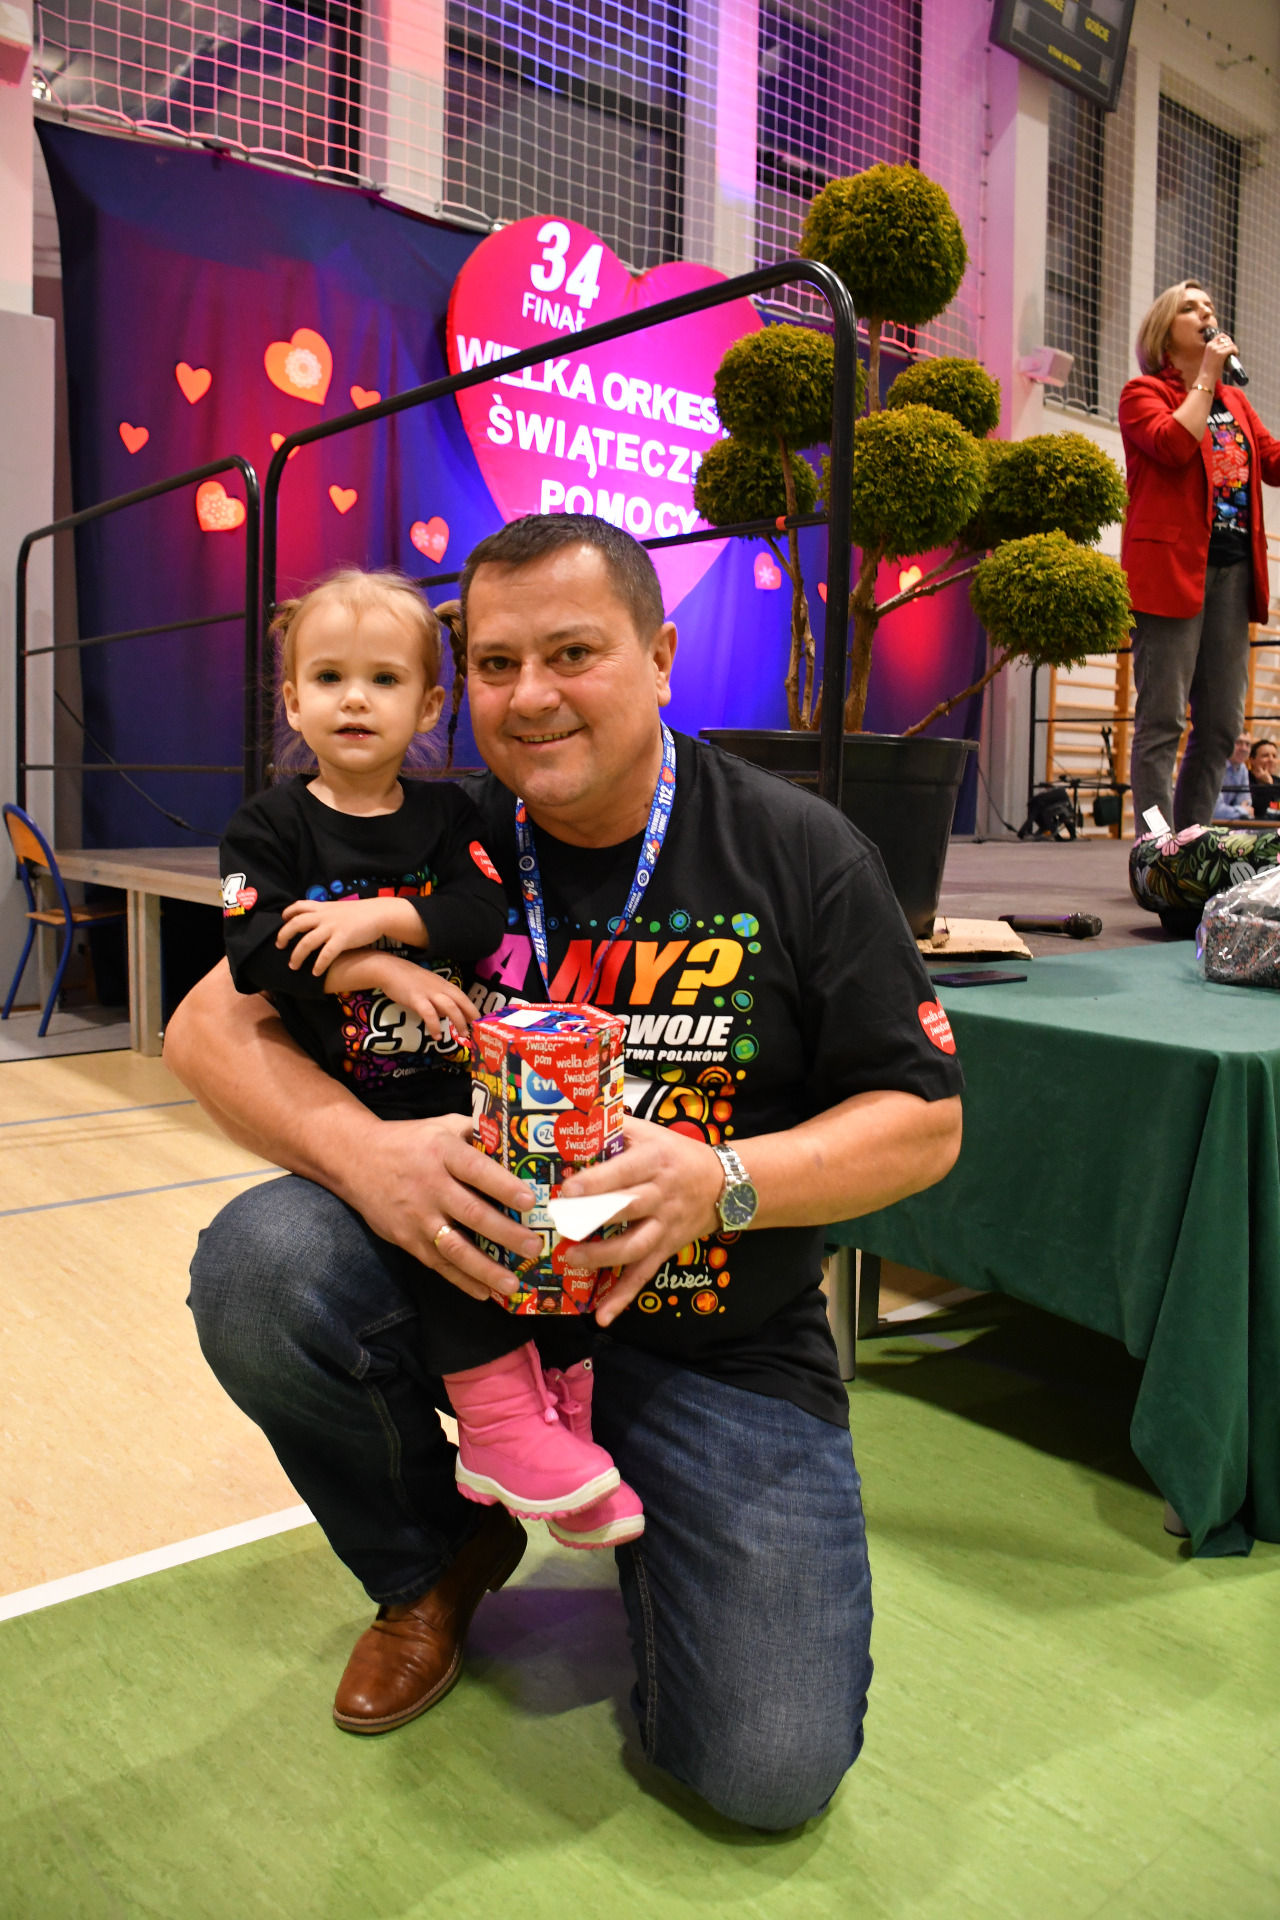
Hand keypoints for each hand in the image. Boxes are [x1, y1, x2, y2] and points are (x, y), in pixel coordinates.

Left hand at [277, 895, 424, 971]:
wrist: (380, 913)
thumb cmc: (362, 912)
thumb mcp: (340, 908)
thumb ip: (327, 913)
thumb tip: (318, 921)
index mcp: (323, 907)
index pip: (299, 906)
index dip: (288, 913)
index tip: (283, 920)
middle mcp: (324, 916)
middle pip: (296, 924)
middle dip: (284, 936)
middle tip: (279, 946)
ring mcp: (332, 927)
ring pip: (307, 942)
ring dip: (297, 955)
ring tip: (293, 966)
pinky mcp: (342, 938)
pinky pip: (326, 954)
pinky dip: (319, 964)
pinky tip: (315, 973)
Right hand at [324, 949, 480, 1037]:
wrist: (389, 970)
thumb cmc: (410, 980)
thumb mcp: (430, 988)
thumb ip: (440, 1001)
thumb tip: (448, 1016)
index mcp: (445, 985)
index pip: (464, 998)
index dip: (473, 1011)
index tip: (479, 1024)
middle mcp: (441, 988)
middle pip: (462, 1002)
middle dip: (470, 1018)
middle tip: (475, 1033)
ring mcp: (429, 992)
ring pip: (450, 1007)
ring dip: (458, 1022)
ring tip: (461, 1035)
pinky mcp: (416, 998)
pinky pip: (429, 1013)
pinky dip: (434, 1025)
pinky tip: (436, 1036)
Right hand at [353, 1112, 540, 1302]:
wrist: (356, 1160)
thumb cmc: (410, 1142)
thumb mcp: (441, 1126)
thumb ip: (475, 1133)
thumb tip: (515, 1142)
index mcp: (442, 1153)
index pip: (476, 1170)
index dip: (503, 1186)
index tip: (529, 1201)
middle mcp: (431, 1186)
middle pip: (472, 1214)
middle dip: (506, 1233)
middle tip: (534, 1247)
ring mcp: (418, 1217)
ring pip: (455, 1248)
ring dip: (486, 1269)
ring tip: (513, 1283)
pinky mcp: (408, 1239)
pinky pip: (439, 1264)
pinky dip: (462, 1280)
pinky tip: (485, 1291)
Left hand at [555, 1116, 723, 1326]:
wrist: (724, 1185)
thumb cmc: (675, 1154)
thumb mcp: (649, 1132)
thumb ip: (614, 1127)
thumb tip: (571, 1117)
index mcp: (655, 1160)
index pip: (625, 1171)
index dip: (598, 1181)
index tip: (568, 1188)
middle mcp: (661, 1194)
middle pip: (627, 1208)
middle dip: (592, 1218)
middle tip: (559, 1225)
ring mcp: (664, 1226)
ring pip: (634, 1246)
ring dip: (602, 1257)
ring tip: (570, 1260)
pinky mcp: (665, 1249)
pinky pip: (643, 1275)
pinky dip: (623, 1298)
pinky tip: (602, 1316)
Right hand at [1198, 332, 1237, 382]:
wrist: (1206, 377)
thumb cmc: (1208, 370)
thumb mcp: (1210, 356)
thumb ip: (1215, 351)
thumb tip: (1226, 348)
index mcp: (1209, 345)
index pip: (1220, 335)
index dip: (1227, 338)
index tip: (1230, 344)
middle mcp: (1212, 345)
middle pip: (1227, 339)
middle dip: (1231, 344)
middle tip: (1233, 351)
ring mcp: (1216, 349)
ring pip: (1230, 343)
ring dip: (1234, 348)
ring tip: (1234, 354)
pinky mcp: (1221, 354)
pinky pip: (1232, 348)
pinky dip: (1236, 351)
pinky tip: (1236, 355)